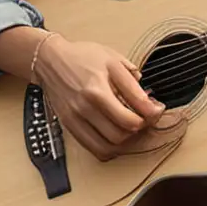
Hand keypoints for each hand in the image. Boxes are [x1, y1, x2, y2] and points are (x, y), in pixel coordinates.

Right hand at [34, 34, 171, 161]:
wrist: (50, 60)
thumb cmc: (82, 57)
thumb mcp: (112, 59)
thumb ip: (132, 81)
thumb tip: (148, 102)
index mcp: (98, 89)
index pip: (133, 115)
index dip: (153, 115)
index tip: (157, 109)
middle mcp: (86, 106)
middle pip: (124, 132)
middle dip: (141, 127)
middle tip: (145, 117)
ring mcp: (76, 118)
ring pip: (110, 145)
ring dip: (127, 140)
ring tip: (131, 127)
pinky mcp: (70, 126)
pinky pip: (94, 148)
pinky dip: (110, 148)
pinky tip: (116, 137)